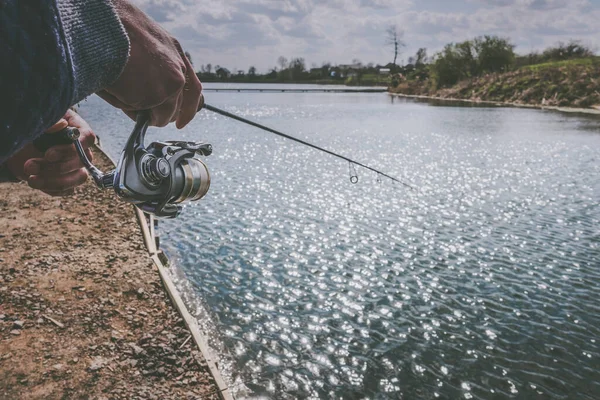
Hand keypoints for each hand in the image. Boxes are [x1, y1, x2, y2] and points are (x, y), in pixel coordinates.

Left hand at [5, 110, 95, 195]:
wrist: (20, 148)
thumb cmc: (32, 131)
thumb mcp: (37, 123)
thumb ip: (49, 123)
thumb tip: (62, 124)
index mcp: (76, 130)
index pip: (88, 138)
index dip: (72, 149)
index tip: (49, 154)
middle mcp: (81, 149)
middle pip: (83, 161)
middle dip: (56, 167)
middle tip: (30, 165)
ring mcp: (77, 167)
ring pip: (79, 178)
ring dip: (54, 181)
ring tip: (31, 179)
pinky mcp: (70, 181)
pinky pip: (68, 190)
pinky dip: (51, 188)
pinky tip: (35, 181)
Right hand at [97, 0, 201, 127]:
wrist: (102, 27)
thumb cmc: (113, 31)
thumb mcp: (143, 45)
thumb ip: (155, 70)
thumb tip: (150, 98)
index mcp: (176, 51)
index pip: (192, 87)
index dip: (188, 109)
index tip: (180, 122)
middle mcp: (178, 68)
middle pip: (177, 106)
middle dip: (160, 114)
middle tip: (141, 113)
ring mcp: (169, 84)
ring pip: (162, 114)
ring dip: (143, 113)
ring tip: (121, 94)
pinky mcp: (156, 97)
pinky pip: (142, 114)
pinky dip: (129, 111)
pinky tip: (118, 94)